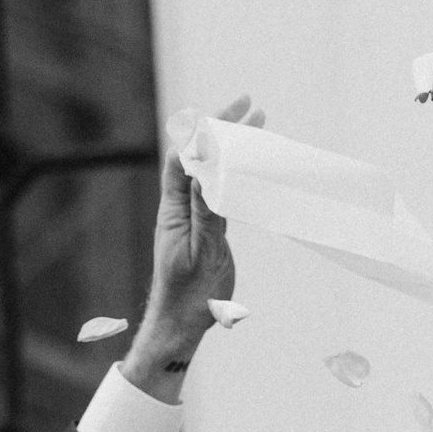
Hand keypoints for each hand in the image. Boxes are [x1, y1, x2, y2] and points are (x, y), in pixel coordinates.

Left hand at [123, 95, 256, 400]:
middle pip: (200, 157)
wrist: (181, 324)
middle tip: (251, 107)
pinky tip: (252, 165)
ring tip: (257, 127)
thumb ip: (204, 214)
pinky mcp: (209, 228)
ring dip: (233, 148)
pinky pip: (222, 191)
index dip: (203, 131)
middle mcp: (182, 207)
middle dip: (223, 128)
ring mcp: (195, 216)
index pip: (185, 157)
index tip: (227, 115)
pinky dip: (236, 172)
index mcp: (175, 210)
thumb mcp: (200, 254)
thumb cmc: (189, 297)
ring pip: (212, 171)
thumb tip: (206, 172)